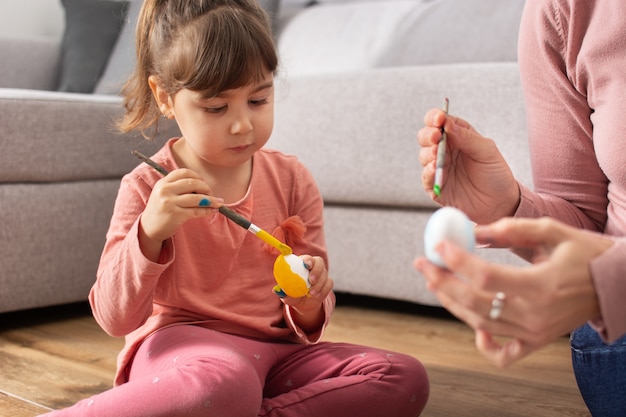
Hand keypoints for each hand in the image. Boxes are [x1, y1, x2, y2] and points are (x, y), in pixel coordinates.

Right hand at [139, 168, 222, 260]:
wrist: (148, 228)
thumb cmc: (160, 210)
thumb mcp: (164, 194)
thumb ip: (179, 187)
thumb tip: (204, 186)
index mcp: (163, 183)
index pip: (184, 172)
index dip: (197, 176)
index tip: (203, 183)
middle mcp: (165, 190)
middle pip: (193, 183)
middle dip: (205, 188)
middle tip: (210, 193)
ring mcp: (170, 202)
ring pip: (197, 198)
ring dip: (211, 200)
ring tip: (218, 203)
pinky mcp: (175, 215)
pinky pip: (196, 211)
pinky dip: (208, 210)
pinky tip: (213, 211)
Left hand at [281, 255, 333, 332]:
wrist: (304, 304)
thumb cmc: (293, 295)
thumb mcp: (287, 296)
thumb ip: (284, 293)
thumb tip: (277, 290)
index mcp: (302, 265)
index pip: (307, 258)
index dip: (307, 259)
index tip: (306, 264)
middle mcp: (314, 267)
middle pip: (319, 262)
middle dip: (316, 270)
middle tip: (311, 280)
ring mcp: (322, 274)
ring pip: (325, 274)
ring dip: (319, 284)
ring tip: (311, 294)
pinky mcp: (328, 282)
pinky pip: (329, 283)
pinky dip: (323, 290)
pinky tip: (317, 296)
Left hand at [414, 217, 611, 366]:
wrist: (616, 286)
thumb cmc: (586, 254)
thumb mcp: (554, 231)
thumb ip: (514, 229)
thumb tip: (475, 230)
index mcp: (540, 284)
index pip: (485, 277)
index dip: (456, 261)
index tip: (438, 246)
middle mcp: (535, 314)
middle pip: (474, 303)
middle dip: (441, 282)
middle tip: (422, 264)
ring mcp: (535, 332)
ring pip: (480, 324)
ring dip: (451, 303)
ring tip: (434, 282)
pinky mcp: (537, 341)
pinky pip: (504, 354)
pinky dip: (484, 345)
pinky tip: (473, 325)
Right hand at [417, 108, 519, 223]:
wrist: (499, 203)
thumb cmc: (495, 174)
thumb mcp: (487, 151)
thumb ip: (467, 137)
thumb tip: (448, 124)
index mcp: (457, 136)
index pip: (440, 121)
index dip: (435, 117)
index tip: (439, 119)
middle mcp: (445, 150)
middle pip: (426, 136)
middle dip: (428, 135)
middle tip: (436, 137)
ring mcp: (440, 168)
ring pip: (423, 155)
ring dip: (428, 153)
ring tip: (436, 154)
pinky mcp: (436, 185)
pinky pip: (426, 177)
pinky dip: (428, 171)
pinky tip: (435, 167)